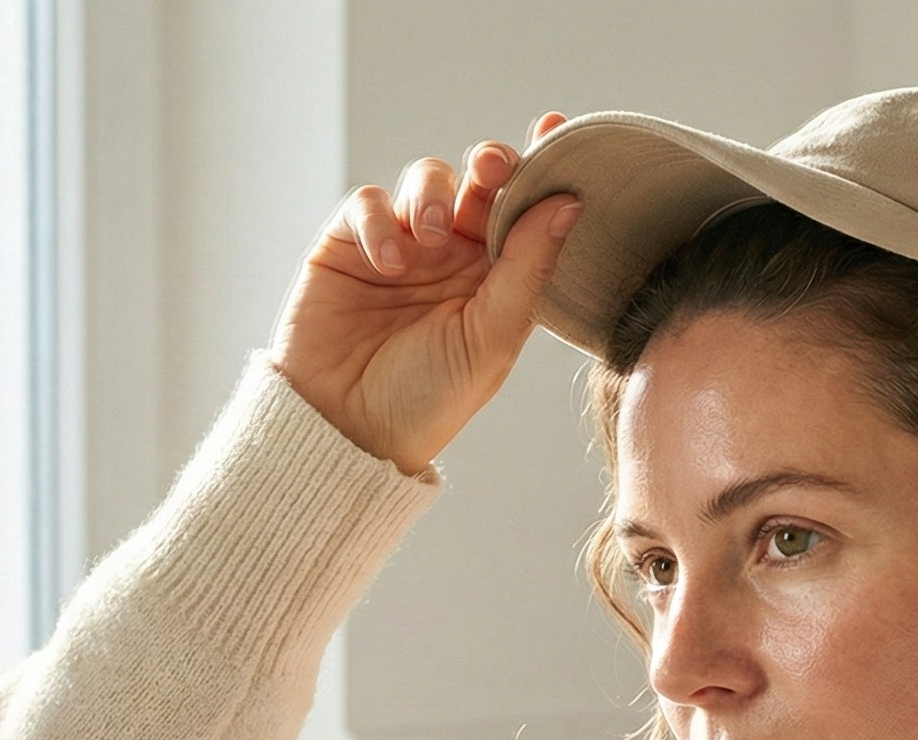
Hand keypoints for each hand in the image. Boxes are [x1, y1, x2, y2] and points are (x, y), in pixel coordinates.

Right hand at [267, 113, 580, 475]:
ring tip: (432, 237)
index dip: (540, 166)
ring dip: (433, 194)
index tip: (557, 129)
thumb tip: (570, 202)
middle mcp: (452, 255)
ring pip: (425, 179)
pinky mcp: (347, 245)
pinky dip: (380, 220)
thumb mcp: (491, 338)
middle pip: (478, 181)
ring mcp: (400, 245)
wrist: (346, 432)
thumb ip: (528, 269)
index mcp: (497, 276)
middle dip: (489, 165)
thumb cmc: (427, 400)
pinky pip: (368, 203)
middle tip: (491, 170)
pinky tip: (388, 260)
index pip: (525, 209)